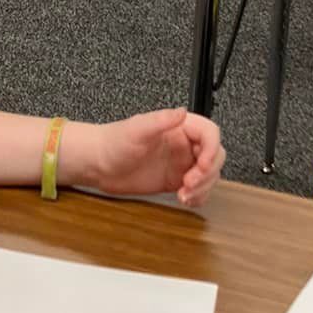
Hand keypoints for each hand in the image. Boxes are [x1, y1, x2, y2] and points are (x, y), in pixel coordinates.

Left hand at [83, 106, 225, 208]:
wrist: (98, 164)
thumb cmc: (113, 143)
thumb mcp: (137, 129)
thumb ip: (161, 120)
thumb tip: (182, 112)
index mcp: (179, 126)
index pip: (209, 133)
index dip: (212, 149)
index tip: (202, 165)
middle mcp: (183, 144)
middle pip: (215, 156)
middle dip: (207, 173)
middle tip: (188, 184)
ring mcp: (181, 163)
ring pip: (209, 175)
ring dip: (203, 188)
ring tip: (184, 196)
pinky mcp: (175, 180)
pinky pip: (198, 189)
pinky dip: (198, 197)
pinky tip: (185, 200)